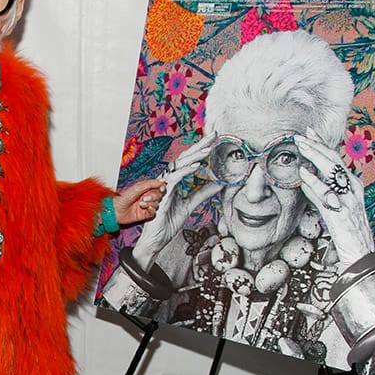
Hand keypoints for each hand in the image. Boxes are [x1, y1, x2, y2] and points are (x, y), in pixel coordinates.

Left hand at [113, 179, 166, 225]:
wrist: (116, 210)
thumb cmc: (122, 198)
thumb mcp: (138, 187)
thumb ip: (151, 184)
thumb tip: (162, 181)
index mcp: (145, 188)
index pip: (158, 187)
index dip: (161, 187)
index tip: (161, 187)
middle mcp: (146, 196)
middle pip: (159, 195)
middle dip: (154, 196)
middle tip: (145, 197)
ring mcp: (146, 205)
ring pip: (157, 203)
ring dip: (150, 202)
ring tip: (141, 202)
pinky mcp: (145, 214)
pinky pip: (154, 211)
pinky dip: (150, 209)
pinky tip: (143, 207)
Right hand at [132, 132, 221, 269]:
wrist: (156, 239)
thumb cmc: (167, 222)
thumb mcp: (190, 205)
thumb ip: (202, 194)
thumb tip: (218, 184)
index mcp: (175, 181)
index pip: (189, 161)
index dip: (200, 149)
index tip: (213, 140)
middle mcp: (168, 180)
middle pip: (185, 158)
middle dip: (199, 146)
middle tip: (213, 135)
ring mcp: (164, 186)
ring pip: (179, 165)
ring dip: (195, 156)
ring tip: (208, 149)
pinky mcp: (162, 194)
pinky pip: (175, 179)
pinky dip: (186, 171)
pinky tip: (197, 166)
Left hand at [297, 127, 373, 269]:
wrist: (360, 253)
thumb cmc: (346, 231)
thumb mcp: (335, 206)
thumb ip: (322, 192)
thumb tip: (306, 177)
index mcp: (354, 186)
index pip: (338, 159)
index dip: (323, 145)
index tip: (309, 133)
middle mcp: (354, 190)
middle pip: (335, 162)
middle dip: (317, 147)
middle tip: (300, 137)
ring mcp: (349, 202)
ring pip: (332, 173)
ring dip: (315, 158)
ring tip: (301, 147)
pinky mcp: (342, 215)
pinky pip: (326, 196)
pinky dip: (314, 184)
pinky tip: (303, 175)